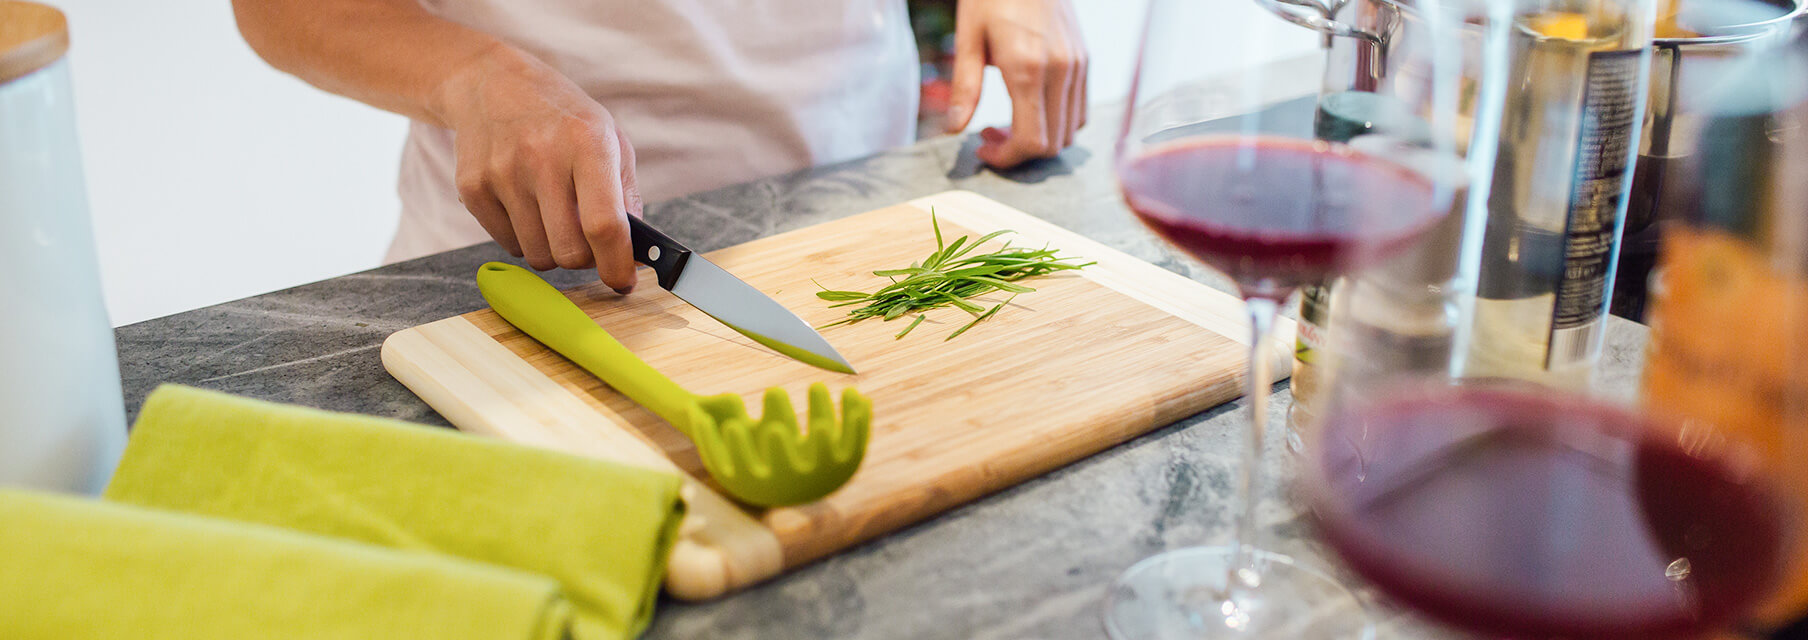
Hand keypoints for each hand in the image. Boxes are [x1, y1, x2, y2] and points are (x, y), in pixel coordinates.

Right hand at [434, 45, 642, 291]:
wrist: (491, 84)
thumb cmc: (562, 117)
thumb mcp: (609, 138)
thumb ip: (626, 195)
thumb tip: (633, 251)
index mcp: (587, 144)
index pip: (604, 224)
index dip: (616, 263)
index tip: (622, 281)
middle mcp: (541, 158)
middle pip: (569, 251)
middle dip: (585, 259)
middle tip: (587, 242)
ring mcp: (502, 173)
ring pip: (538, 255)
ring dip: (553, 249)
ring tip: (554, 215)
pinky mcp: (472, 188)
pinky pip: (508, 245)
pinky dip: (524, 238)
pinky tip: (526, 204)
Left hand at [944, 0, 1087, 168]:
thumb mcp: (969, 38)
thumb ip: (965, 88)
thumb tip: (955, 129)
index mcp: (1028, 69)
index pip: (1031, 141)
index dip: (1006, 159)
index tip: (983, 150)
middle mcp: (1061, 72)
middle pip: (1053, 144)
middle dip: (1020, 152)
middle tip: (989, 136)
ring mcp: (1078, 66)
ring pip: (1071, 130)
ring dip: (1040, 138)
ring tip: (1008, 121)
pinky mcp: (1085, 59)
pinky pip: (1080, 108)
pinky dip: (1057, 120)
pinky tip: (1030, 105)